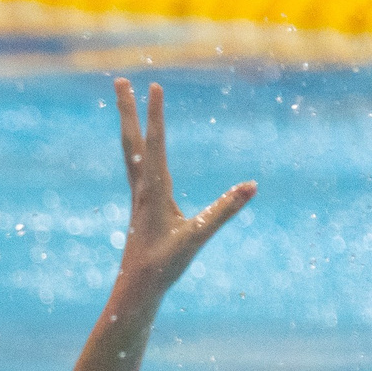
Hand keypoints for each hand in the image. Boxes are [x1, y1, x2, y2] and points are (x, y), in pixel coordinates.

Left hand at [112, 77, 256, 304]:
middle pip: (132, 140)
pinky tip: (139, 150)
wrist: (136, 290)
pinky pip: (136, 168)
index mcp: (153, 190)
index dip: (155, 113)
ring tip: (125, 104)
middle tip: (119, 81)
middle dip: (128, 110)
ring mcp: (139, 196)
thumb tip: (251, 186)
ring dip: (129, 125)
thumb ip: (224, 210)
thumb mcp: (197, 237)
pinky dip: (136, 149)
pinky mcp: (141, 206)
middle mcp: (142, 188)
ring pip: (131, 152)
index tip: (154, 85)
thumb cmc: (163, 266)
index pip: (155, 143)